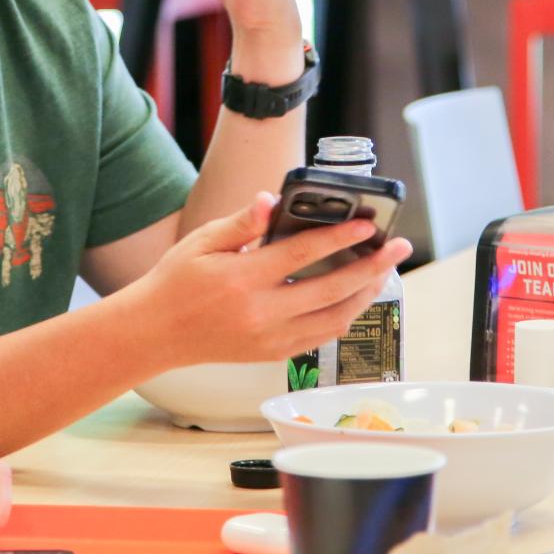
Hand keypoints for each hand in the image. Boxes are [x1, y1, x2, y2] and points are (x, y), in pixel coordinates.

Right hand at [126, 193, 410, 363]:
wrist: (155, 334)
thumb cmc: (176, 281)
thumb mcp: (203, 242)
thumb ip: (243, 222)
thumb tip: (273, 199)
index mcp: (242, 279)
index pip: (302, 255)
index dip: (339, 238)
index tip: (366, 225)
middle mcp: (261, 313)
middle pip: (332, 289)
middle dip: (372, 266)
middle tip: (399, 247)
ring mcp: (270, 338)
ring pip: (335, 318)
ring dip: (366, 293)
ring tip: (383, 269)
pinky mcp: (273, 354)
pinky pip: (320, 336)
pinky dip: (344, 314)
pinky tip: (354, 295)